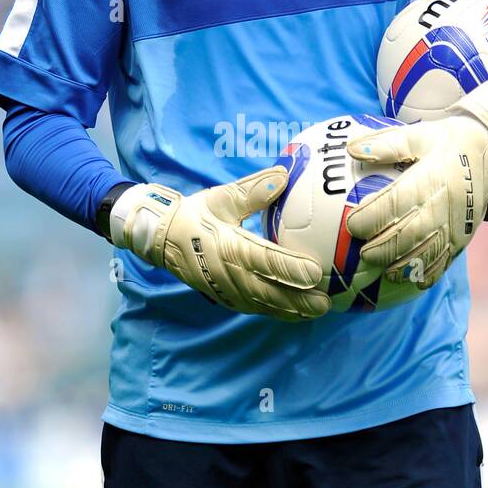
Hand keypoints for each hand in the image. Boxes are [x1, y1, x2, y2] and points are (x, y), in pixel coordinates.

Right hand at [108, 166, 329, 321]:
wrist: (161, 238)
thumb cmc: (195, 214)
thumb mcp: (222, 197)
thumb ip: (253, 189)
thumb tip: (284, 174)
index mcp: (227, 245)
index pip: (264, 259)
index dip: (290, 268)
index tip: (316, 271)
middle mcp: (226, 271)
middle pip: (267, 290)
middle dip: (298, 299)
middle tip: (326, 302)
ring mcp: (224, 288)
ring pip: (262, 303)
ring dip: (291, 310)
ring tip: (318, 311)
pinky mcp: (223, 297)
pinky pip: (253, 308)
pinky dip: (275, 312)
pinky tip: (296, 314)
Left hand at [345, 81, 487, 288]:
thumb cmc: (448, 140)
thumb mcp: (418, 134)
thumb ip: (386, 144)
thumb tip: (352, 149)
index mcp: (431, 176)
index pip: (396, 201)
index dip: (372, 216)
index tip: (352, 225)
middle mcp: (446, 202)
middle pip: (410, 232)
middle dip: (384, 248)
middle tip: (363, 255)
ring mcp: (459, 221)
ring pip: (429, 251)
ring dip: (405, 265)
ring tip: (385, 272)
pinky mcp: (467, 232)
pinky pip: (450, 257)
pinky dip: (433, 272)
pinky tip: (416, 281)